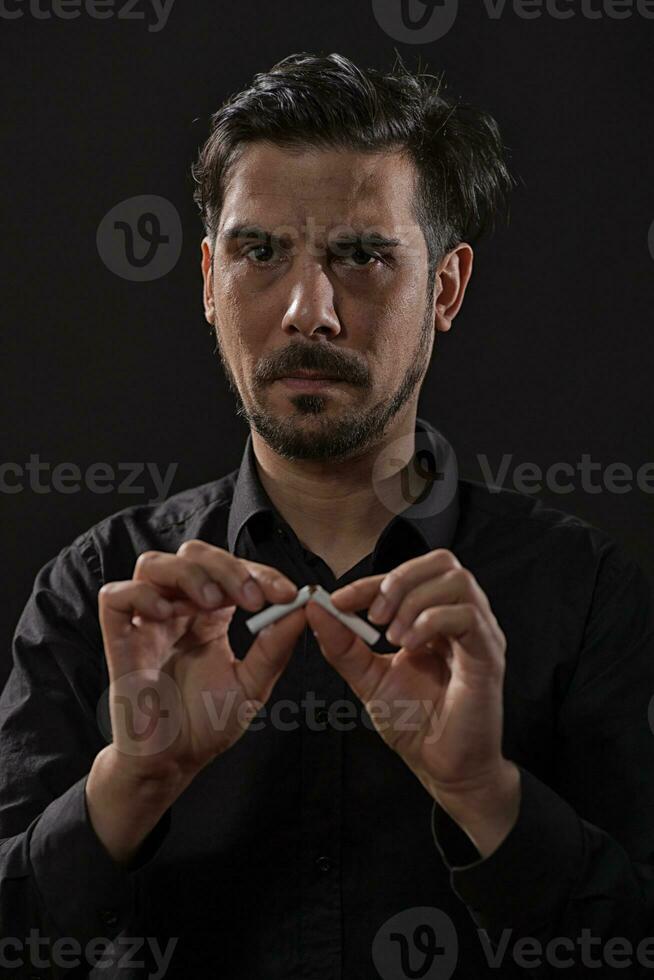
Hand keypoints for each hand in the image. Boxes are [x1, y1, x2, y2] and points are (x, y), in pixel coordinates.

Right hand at [98, 539, 305, 784]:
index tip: (287, 593)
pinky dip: (142, 594)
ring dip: (187, 573)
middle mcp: (178, 610)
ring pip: (153, 564)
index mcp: (210, 616)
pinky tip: (167, 615)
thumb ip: (275, 646)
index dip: (260, 572)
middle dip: (226, 566)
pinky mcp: (119, 639)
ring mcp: (147, 622)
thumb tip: (303, 608)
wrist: (173, 762)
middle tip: (251, 597)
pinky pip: (115, 596)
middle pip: (193, 554)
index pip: (231, 571)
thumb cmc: (208, 723)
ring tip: (210, 601)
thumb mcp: (253, 684)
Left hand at [304, 548, 510, 799]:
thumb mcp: (368, 677)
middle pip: (442, 562)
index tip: (339, 600)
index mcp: (435, 617)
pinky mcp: (489, 654)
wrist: (442, 767)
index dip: (370, 582)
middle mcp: (461, 618)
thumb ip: (343, 644)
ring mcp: (479, 633)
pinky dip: (431, 622)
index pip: (408, 575)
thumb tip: (317, 608)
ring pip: (458, 581)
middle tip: (374, 615)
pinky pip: (468, 616)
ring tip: (392, 636)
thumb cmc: (415, 723)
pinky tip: (409, 646)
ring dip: (415, 601)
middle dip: (400, 579)